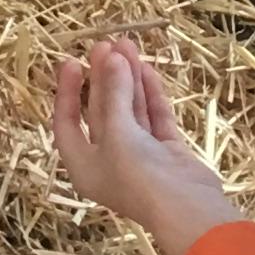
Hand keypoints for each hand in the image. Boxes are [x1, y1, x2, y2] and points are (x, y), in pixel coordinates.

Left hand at [50, 37, 244, 254]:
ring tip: (128, 45)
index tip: (72, 62)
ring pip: (130, 111)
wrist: (187, 210)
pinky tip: (146, 68)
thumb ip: (114, 93)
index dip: (66, 92)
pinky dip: (150, 95)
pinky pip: (154, 118)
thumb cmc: (138, 176)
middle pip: (101, 112)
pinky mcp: (167, 154)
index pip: (67, 123)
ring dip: (128, 80)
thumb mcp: (117, 131)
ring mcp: (140, 158)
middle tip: (106, 44)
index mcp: (83, 165)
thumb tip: (113, 58)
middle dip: (104, 78)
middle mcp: (108, 162)